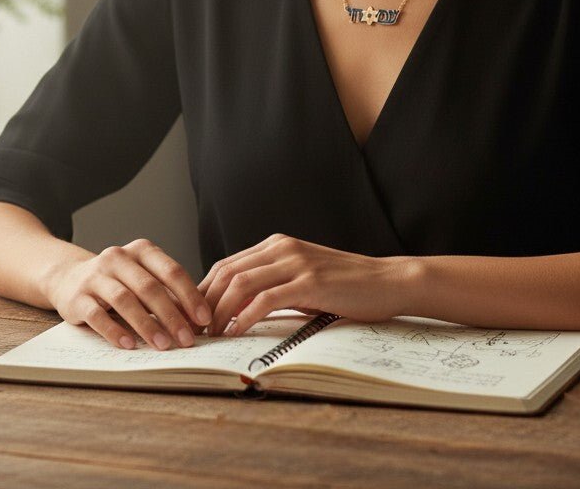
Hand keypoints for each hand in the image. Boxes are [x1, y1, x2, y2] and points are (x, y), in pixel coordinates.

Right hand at [46, 238, 211, 350]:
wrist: (69, 278)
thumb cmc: (118, 282)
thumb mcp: (143, 280)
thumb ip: (167, 294)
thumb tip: (196, 321)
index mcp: (141, 250)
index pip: (171, 271)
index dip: (190, 295)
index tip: (204, 319)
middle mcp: (118, 258)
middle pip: (149, 287)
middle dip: (171, 315)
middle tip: (187, 339)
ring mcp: (95, 276)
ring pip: (125, 300)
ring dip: (146, 325)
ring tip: (163, 345)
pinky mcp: (77, 297)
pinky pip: (97, 315)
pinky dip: (114, 331)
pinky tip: (129, 345)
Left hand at [197, 234, 407, 338]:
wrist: (387, 281)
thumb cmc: (345, 287)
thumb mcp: (301, 282)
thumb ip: (271, 288)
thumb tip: (234, 311)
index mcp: (277, 244)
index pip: (226, 265)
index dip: (203, 291)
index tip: (192, 318)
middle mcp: (282, 247)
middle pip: (227, 272)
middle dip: (204, 303)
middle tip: (193, 331)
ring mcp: (296, 262)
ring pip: (241, 283)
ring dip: (219, 311)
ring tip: (209, 335)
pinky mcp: (309, 282)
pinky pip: (266, 299)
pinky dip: (245, 316)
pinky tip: (235, 331)